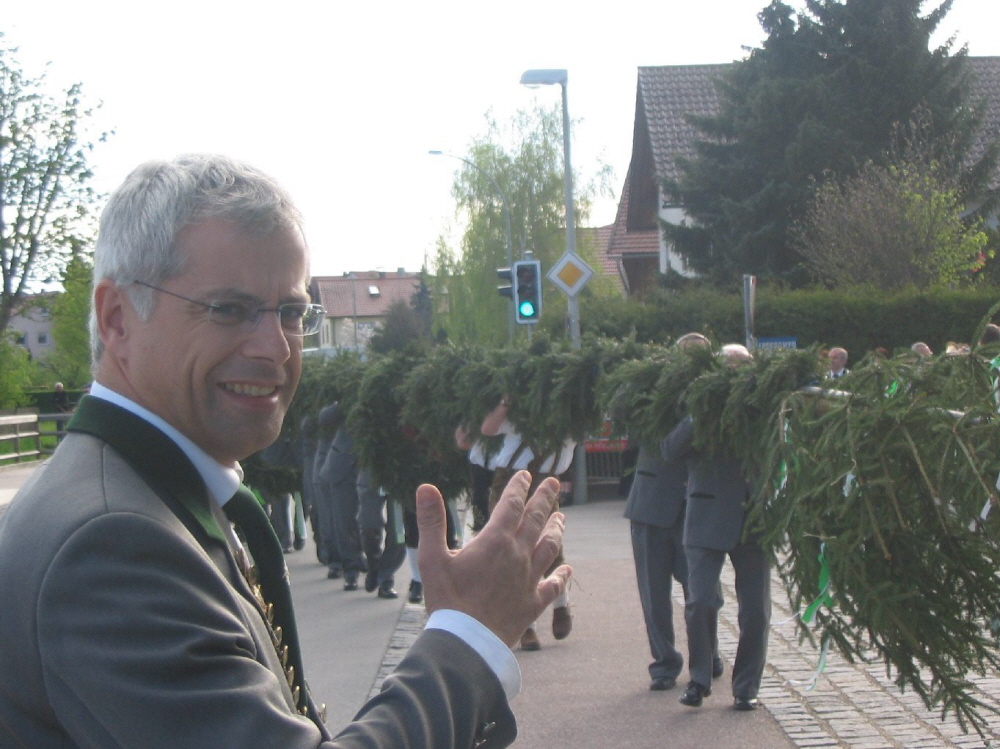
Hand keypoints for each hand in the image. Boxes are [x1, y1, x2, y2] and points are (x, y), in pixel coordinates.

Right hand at [416, 471, 570, 646]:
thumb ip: (431, 521)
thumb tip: (425, 487)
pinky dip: (562, 576)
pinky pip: (553, 586)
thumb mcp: (431, 558)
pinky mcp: (533, 603)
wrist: (467, 642)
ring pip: (549, 547)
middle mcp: (518, 556)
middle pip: (536, 520)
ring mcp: (529, 580)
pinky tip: (568, 570)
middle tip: (553, 482)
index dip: (518, 487)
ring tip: (562, 517)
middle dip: (545, 499)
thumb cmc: (446, 600)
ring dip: (556, 529)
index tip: (525, 474)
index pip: (511, 505)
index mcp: (495, 541)